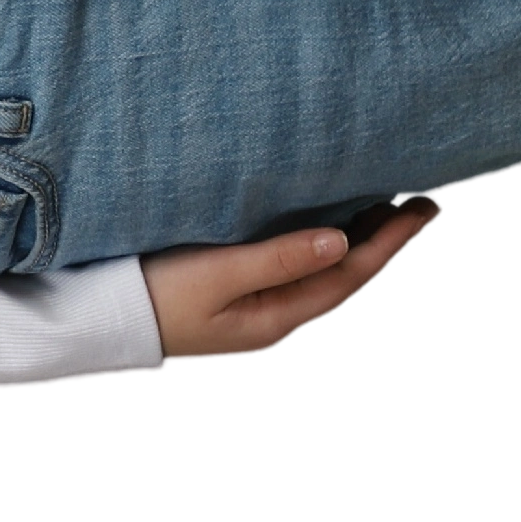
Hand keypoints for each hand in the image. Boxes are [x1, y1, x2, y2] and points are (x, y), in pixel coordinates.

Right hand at [141, 198, 441, 362]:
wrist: (97, 321)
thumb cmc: (150, 295)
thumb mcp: (214, 274)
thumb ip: (277, 258)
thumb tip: (341, 243)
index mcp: (275, 316)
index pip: (349, 273)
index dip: (390, 239)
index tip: (422, 205)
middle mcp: (272, 316)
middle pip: (343, 275)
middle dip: (382, 239)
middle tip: (417, 200)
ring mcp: (253, 307)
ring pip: (322, 272)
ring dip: (356, 241)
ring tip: (384, 208)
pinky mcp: (234, 293)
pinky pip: (296, 267)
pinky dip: (321, 243)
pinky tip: (325, 226)